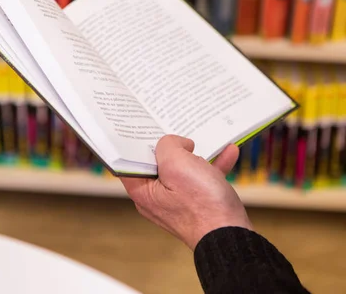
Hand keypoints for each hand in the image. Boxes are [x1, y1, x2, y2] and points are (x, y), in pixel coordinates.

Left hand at [121, 135, 251, 250]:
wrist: (232, 237)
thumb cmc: (202, 205)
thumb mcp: (177, 164)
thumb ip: (168, 146)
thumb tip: (175, 144)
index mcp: (143, 191)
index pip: (130, 162)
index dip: (137, 143)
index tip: (144, 126)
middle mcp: (157, 199)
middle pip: (158, 164)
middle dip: (171, 146)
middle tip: (176, 128)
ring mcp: (178, 202)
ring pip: (183, 171)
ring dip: (197, 155)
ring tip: (204, 139)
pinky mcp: (199, 205)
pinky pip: (203, 180)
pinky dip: (213, 166)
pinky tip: (228, 151)